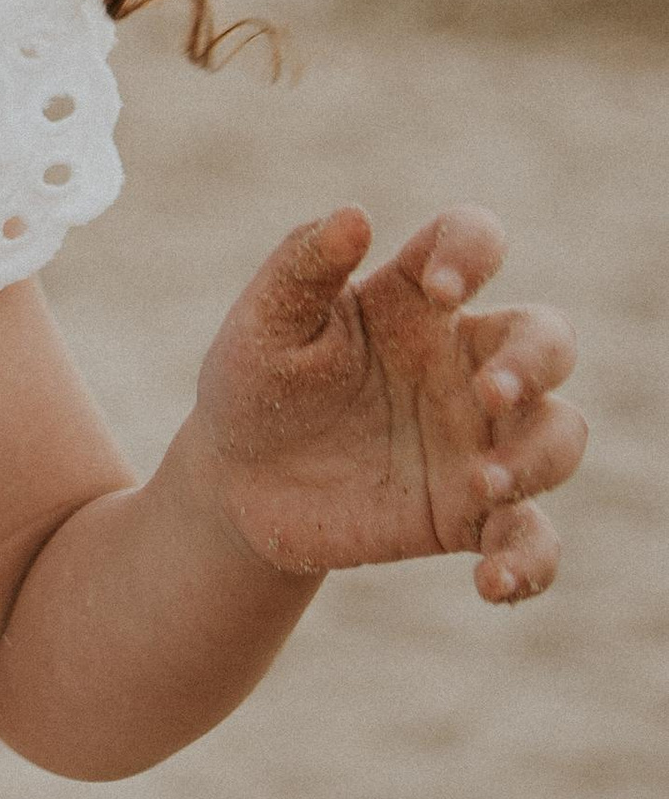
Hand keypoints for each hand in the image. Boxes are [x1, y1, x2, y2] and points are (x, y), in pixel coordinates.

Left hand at [192, 205, 585, 602]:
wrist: (236, 483)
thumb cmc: (254, 382)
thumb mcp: (264, 324)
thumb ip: (303, 267)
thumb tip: (355, 215)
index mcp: (413, 299)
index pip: (472, 240)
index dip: (474, 252)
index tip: (441, 288)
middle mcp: (461, 363)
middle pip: (548, 340)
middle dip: (536, 363)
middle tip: (489, 392)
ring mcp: (474, 439)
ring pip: (561, 435)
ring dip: (540, 456)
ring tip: (484, 483)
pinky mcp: (467, 515)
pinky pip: (530, 538)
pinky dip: (529, 563)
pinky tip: (492, 583)